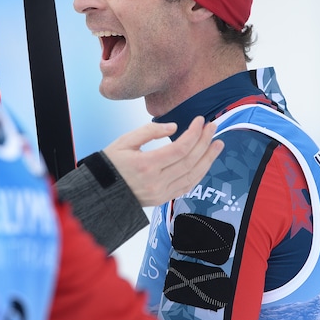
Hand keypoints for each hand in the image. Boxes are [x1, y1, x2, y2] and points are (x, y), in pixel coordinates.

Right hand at [102, 116, 223, 206]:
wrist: (102, 192)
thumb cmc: (111, 164)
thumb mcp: (125, 141)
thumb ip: (149, 132)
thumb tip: (174, 127)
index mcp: (146, 165)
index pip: (180, 148)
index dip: (194, 133)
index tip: (200, 120)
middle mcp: (156, 181)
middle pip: (190, 160)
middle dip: (204, 142)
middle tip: (213, 126)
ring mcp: (161, 192)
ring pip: (192, 175)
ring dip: (208, 158)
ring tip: (217, 143)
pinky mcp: (163, 199)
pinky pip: (187, 186)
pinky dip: (199, 173)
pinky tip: (206, 162)